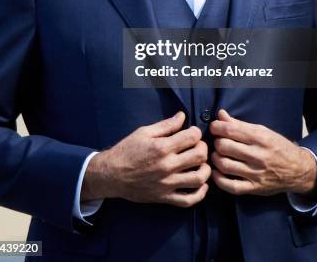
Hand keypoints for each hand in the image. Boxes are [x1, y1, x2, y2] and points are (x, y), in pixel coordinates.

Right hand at [81, 111, 209, 206]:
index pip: (192, 137)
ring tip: (200, 164)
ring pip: (199, 178)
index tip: (192, 132)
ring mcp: (167, 184)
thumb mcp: (144, 132)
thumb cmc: (127, 150)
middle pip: (200, 156)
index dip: (196, 132)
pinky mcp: (165, 197)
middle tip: (197, 146)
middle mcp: (167, 166)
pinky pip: (188, 200)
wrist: (111, 175)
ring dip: (205, 169)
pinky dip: (200, 193)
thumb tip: (182, 116)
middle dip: (203, 147)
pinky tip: (201, 184)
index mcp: (162, 147)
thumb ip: (166, 125)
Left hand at [209, 109, 316, 196]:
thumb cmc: (278, 147)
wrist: (298, 170)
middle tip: (218, 142)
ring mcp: (256, 173)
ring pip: (225, 165)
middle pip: (225, 147)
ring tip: (217, 155)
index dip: (217, 127)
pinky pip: (231, 186)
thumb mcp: (263, 131)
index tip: (215, 127)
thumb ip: (240, 124)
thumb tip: (220, 114)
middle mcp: (258, 155)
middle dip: (216, 142)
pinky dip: (219, 179)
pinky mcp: (255, 188)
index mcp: (260, 138)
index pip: (231, 130)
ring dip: (215, 159)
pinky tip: (216, 172)